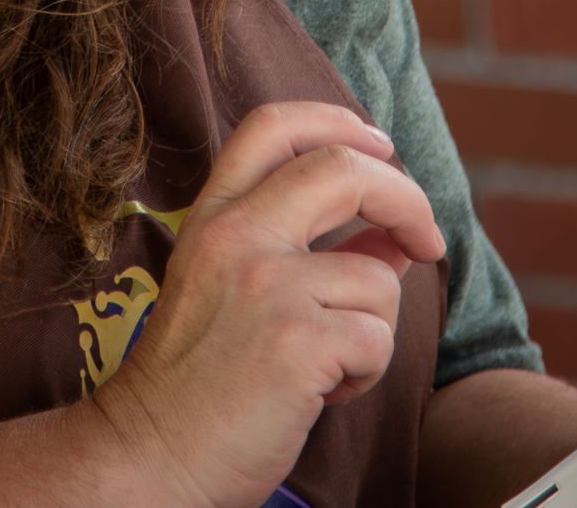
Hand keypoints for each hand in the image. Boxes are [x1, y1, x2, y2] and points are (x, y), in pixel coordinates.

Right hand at [83, 101, 447, 507]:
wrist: (151, 455)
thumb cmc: (197, 382)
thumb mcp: (235, 292)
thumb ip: (309, 250)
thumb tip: (397, 236)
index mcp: (213, 218)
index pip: (273, 126)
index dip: (337, 121)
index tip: (377, 144)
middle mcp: (236, 236)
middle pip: (344, 169)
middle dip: (406, 200)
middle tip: (425, 241)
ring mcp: (266, 286)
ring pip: (378, 278)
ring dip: (372, 328)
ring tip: (325, 365)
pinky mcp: (296, 342)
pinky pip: (377, 339)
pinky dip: (365, 373)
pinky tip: (320, 393)